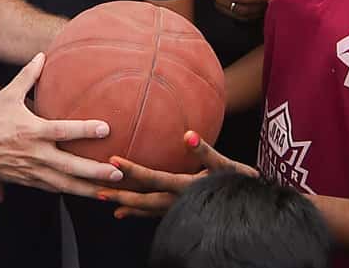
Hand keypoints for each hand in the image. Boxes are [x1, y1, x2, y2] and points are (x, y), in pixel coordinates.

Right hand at [0, 53, 123, 196]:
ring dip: (88, 189)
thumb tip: (41, 55)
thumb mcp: (7, 95)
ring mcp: (33, 171)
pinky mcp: (30, 181)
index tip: (106, 129)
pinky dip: (72, 192)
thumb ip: (27, 76)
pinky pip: (55, 189)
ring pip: (65, 184)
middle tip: (118, 172)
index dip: (84, 130)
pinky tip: (89, 194)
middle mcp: (36, 154)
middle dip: (95, 171)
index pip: (63, 131)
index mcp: (32, 131)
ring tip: (111, 191)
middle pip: (70, 166)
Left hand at [96, 131, 257, 217]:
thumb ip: (206, 151)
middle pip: (143, 199)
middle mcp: (178, 202)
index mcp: (185, 187)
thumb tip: (188, 135)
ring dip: (126, 205)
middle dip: (120, 194)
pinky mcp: (182, 212)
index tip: (112, 161)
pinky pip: (155, 214)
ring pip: (147, 209)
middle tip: (96, 189)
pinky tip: (127, 213)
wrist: (253, 211)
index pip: (153, 178)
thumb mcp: (227, 165)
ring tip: (107, 202)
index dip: (132, 170)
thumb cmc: (241, 184)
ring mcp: (179, 210)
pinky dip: (139, 212)